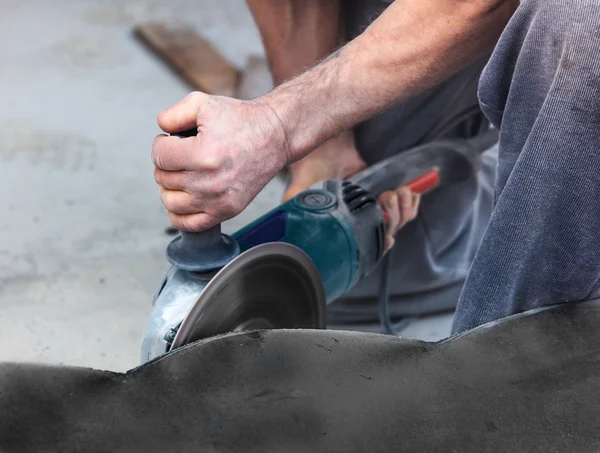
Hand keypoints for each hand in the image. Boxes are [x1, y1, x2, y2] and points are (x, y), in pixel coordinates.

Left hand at [152, 92, 288, 231]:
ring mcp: (218, 200)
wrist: (274, 137)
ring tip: (181, 175)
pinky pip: (189, 224)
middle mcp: (209, 182)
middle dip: (167, 164)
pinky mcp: (227, 211)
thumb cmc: (242, 121)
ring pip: (171, 202)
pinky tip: (184, 198)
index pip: (159, 156)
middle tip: (181, 155)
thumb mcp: (203, 103)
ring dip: (170, 187)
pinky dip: (179, 214)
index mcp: (202, 155)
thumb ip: (172, 114)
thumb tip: (160, 130)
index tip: (171, 141)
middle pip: (163, 179)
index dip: (161, 145)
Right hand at [283, 130, 419, 252]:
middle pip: (386, 233)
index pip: (366, 249)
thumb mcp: (300, 188)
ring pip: (399, 221)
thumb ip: (294, 202)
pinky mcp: (384, 196)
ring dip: (405, 208)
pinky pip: (405, 207)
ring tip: (399, 191)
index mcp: (341, 229)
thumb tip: (287, 213)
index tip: (387, 235)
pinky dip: (412, 202)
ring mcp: (373, 211)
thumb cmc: (310, 168)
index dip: (380, 246)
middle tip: (386, 196)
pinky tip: (411, 192)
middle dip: (394, 218)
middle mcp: (357, 223)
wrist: (325, 146)